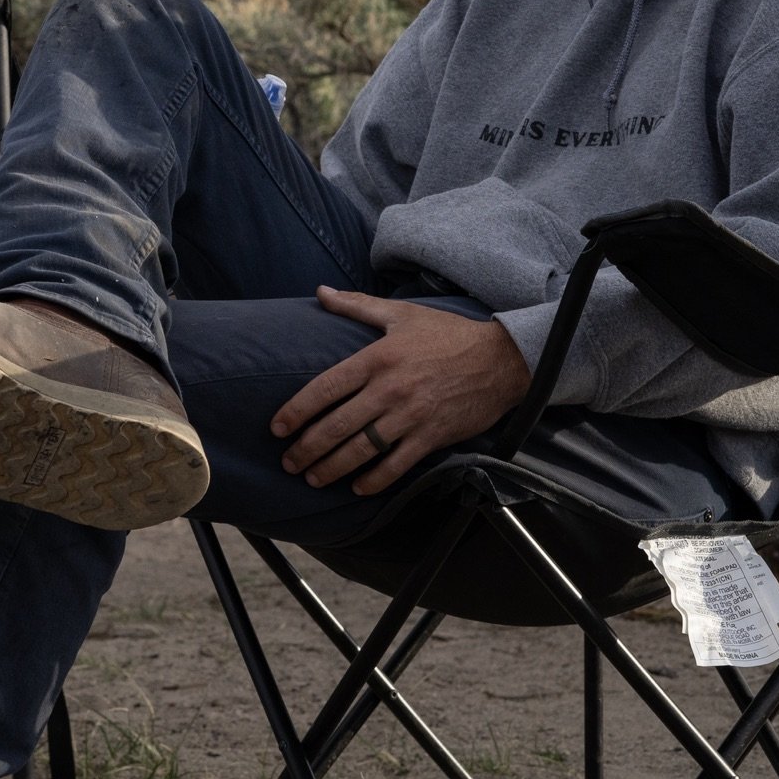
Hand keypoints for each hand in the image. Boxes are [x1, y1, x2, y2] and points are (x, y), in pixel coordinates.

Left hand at [270, 287, 532, 495]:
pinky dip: (374, 480)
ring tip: (313, 478)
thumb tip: (320, 291)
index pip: (325, 388)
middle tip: (288, 463)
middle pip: (337, 426)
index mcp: (376, 358)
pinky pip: (396, 466)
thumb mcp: (401, 314)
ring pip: (361, 450)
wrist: (501, 360)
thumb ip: (357, 305)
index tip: (277, 428)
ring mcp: (410, 416)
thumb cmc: (448, 335)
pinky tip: (357, 487)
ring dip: (332, 468)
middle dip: (307, 449)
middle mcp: (389, 390)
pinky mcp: (431, 437)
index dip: (296, 410)